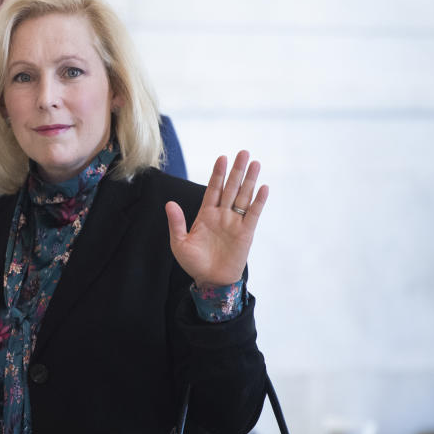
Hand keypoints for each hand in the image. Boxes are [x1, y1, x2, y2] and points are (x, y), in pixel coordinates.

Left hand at [165, 150, 267, 286]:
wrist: (211, 281)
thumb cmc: (194, 263)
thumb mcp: (180, 243)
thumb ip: (176, 223)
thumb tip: (170, 203)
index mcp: (206, 215)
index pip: (213, 189)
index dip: (218, 174)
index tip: (222, 158)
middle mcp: (222, 215)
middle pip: (231, 188)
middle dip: (237, 170)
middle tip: (243, 152)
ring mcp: (235, 222)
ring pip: (244, 197)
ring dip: (249, 180)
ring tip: (255, 163)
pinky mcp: (246, 233)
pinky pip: (253, 214)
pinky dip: (259, 201)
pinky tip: (263, 187)